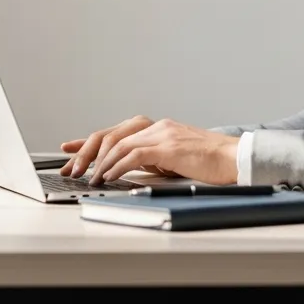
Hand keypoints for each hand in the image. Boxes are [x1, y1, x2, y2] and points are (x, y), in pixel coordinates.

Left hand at [60, 115, 239, 185]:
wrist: (234, 158)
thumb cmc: (208, 163)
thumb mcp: (172, 160)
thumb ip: (150, 161)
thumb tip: (126, 171)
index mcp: (155, 128)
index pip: (114, 132)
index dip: (89, 141)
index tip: (69, 148)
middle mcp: (155, 126)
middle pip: (110, 134)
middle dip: (86, 152)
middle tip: (71, 169)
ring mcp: (162, 133)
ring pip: (119, 143)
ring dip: (99, 163)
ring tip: (88, 178)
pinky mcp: (169, 146)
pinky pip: (134, 154)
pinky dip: (118, 166)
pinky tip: (108, 176)